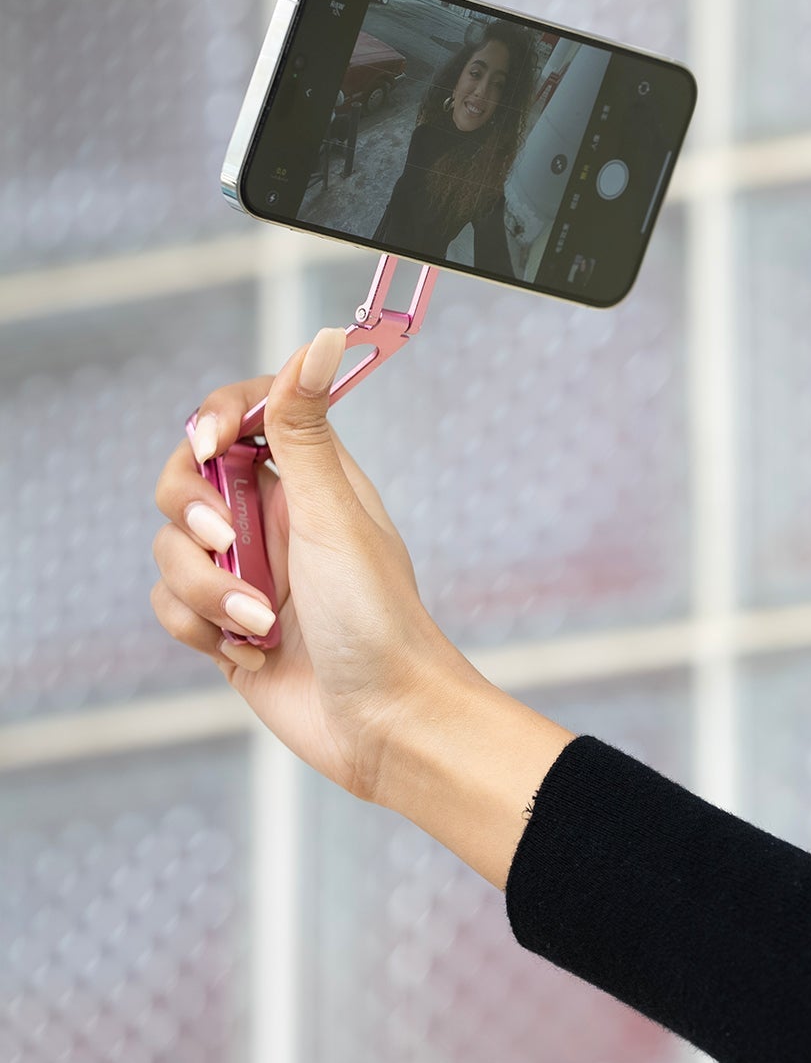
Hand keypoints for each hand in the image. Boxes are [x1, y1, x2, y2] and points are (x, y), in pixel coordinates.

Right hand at [151, 327, 481, 802]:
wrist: (386, 723)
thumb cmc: (379, 620)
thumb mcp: (335, 516)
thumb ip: (305, 432)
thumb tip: (318, 338)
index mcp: (312, 479)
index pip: (240, 414)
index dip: (211, 419)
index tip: (210, 444)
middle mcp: (276, 518)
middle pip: (185, 479)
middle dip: (192, 513)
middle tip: (226, 541)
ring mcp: (247, 572)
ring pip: (172, 550)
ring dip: (207, 590)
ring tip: (262, 624)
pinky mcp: (225, 627)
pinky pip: (172, 606)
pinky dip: (199, 630)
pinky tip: (248, 654)